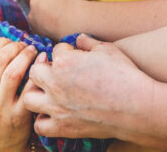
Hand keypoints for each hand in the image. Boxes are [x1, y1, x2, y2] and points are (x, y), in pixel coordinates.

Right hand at [0, 38, 37, 151]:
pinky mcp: (19, 117)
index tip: (8, 42)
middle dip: (13, 46)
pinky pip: (29, 88)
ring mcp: (1, 108)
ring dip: (25, 54)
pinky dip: (36, 70)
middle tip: (22, 44)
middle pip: (0, 59)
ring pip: (14, 71)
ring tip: (31, 50)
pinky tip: (41, 60)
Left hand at [23, 34, 152, 140]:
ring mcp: (57, 107)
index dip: (66, 50)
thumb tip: (79, 39)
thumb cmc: (123, 74)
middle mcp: (55, 84)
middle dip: (45, 68)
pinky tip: (55, 112)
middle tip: (58, 70)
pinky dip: (43, 119)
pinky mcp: (63, 127)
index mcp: (64, 61)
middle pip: (35, 71)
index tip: (76, 55)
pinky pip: (40, 126)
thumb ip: (87, 42)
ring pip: (29, 98)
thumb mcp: (106, 49)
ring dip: (37, 92)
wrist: (136, 106)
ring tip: (50, 91)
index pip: (56, 49)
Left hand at [28, 0, 87, 39]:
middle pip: (41, 9)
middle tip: (65, 8)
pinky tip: (65, 26)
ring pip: (44, 20)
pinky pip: (49, 31)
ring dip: (52, 19)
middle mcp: (32, 14)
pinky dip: (55, 29)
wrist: (82, 22)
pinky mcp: (44, 39)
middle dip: (51, 8)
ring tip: (66, 17)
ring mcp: (36, 28)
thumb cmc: (76, 0)